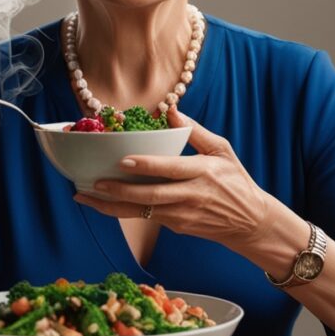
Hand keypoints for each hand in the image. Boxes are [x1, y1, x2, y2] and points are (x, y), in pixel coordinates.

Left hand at [74, 107, 272, 249]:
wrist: (249, 222)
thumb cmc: (235, 181)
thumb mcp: (222, 150)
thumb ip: (196, 131)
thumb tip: (171, 109)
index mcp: (203, 173)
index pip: (171, 169)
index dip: (146, 166)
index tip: (123, 160)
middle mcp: (191, 196)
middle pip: (151, 195)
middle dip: (119, 191)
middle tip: (93, 183)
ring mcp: (182, 215)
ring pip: (142, 212)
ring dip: (111, 206)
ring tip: (85, 198)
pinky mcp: (176, 226)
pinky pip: (145, 218)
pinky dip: (123, 211)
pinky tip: (103, 204)